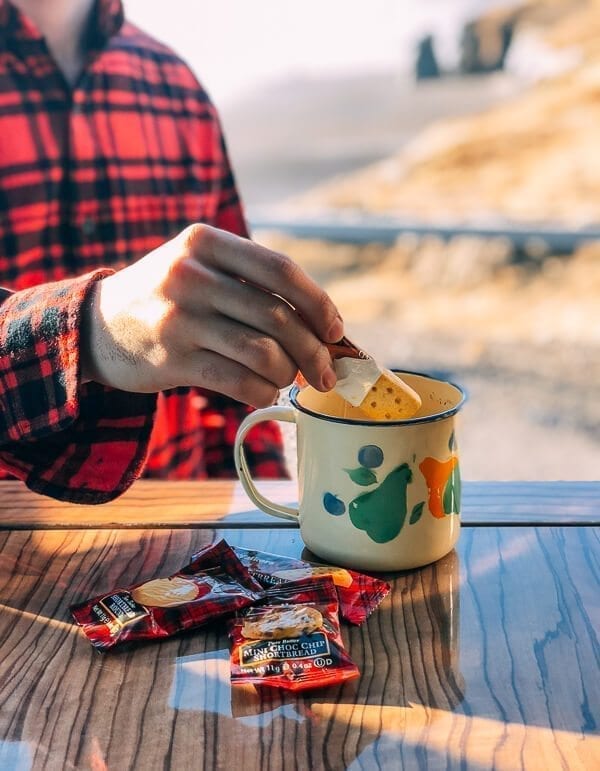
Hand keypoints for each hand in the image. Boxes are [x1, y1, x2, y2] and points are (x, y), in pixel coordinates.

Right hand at [81, 224, 343, 406]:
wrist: (97, 325)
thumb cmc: (168, 298)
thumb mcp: (199, 267)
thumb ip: (250, 284)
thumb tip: (322, 326)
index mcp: (206, 242)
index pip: (280, 270)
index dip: (318, 304)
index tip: (335, 331)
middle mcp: (190, 274)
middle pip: (278, 315)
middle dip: (313, 350)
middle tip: (325, 372)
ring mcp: (179, 318)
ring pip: (262, 352)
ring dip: (287, 373)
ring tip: (287, 378)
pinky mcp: (172, 360)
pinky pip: (237, 381)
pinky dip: (262, 391)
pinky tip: (264, 391)